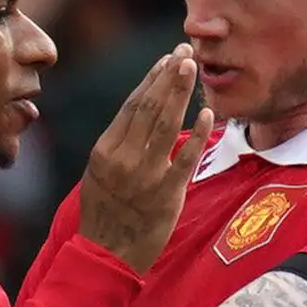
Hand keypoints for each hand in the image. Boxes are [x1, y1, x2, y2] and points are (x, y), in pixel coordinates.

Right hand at [78, 48, 214, 271]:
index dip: (151, 79)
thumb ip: (118, 146)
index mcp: (105, 150)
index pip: (132, 106)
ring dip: (180, 93)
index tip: (166, 58)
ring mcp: (145, 177)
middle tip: (185, 52)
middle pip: (149, 108)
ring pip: (166, 126)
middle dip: (168, 76)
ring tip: (192, 68)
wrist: (107, 255)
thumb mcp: (99, 173)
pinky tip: (206, 113)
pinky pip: (184, 159)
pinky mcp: (166, 195)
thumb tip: (139, 115)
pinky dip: (197, 135)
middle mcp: (124, 159)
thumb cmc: (105, 213)